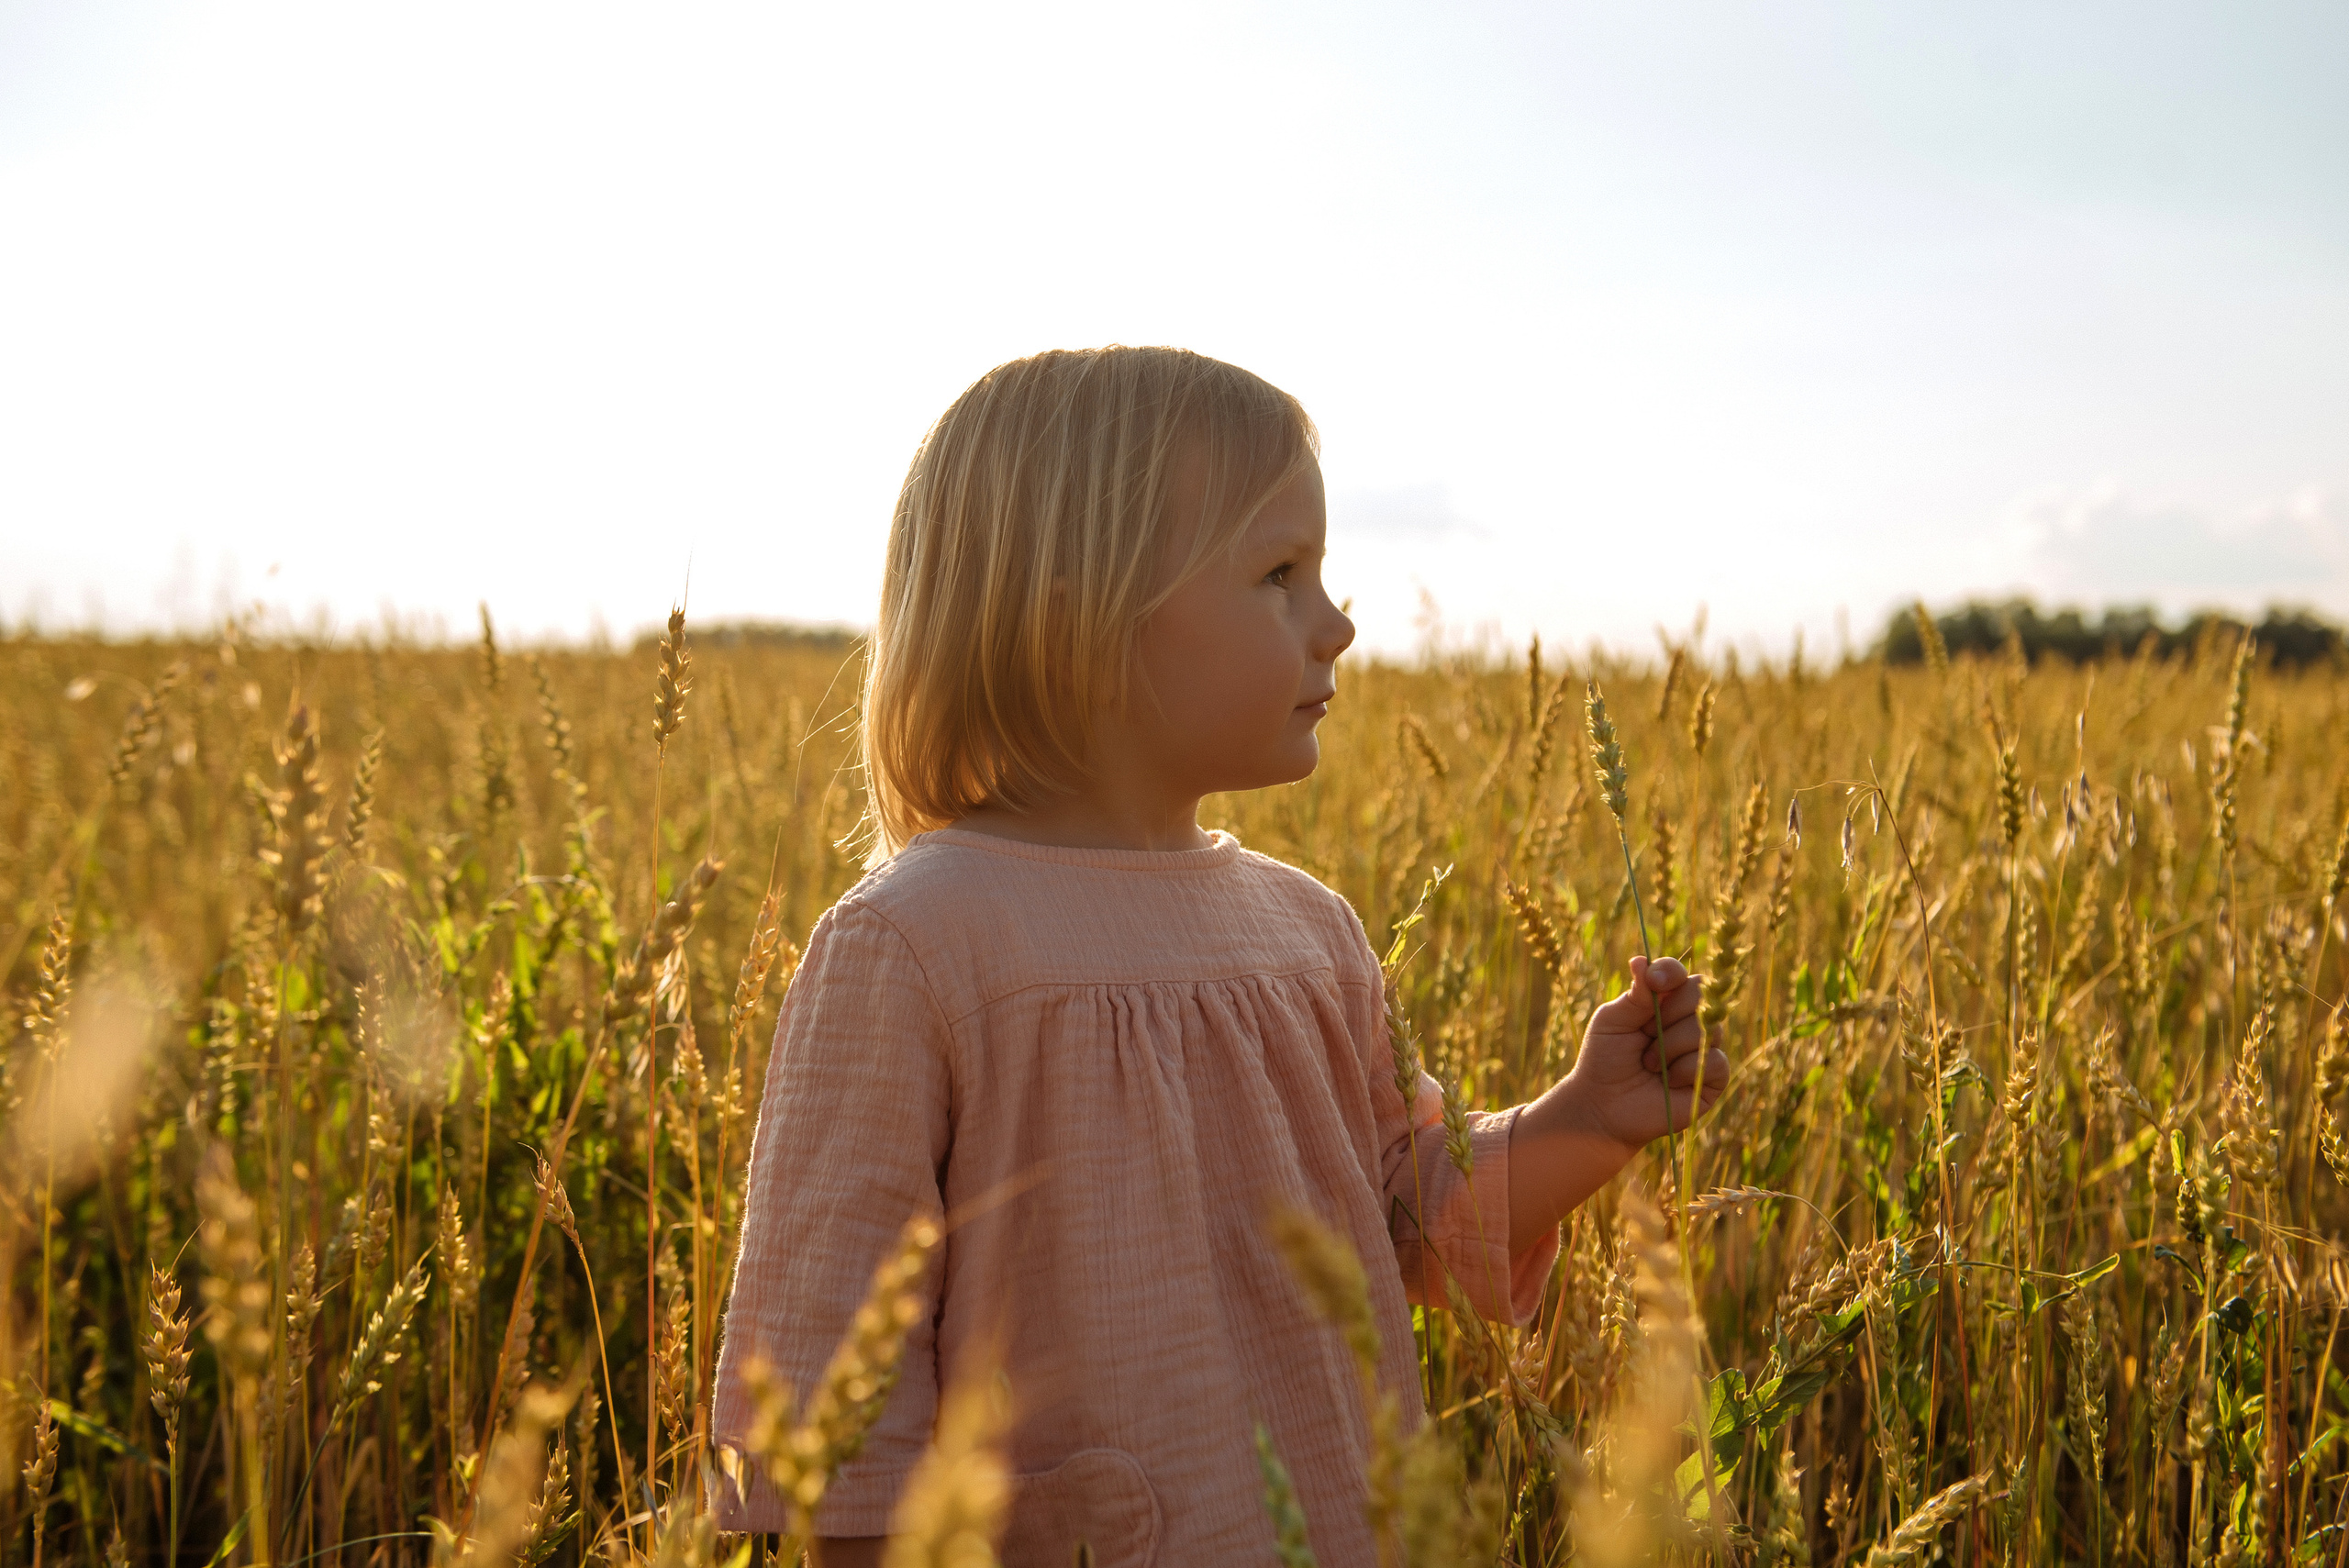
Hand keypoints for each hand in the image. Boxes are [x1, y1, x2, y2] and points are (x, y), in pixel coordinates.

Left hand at [1560, 956, 1728, 1151]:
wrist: (1603, 1107)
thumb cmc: (1604, 1060)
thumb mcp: (1613, 1021)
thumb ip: (1634, 994)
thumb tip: (1641, 960)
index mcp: (1664, 1002)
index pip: (1681, 974)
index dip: (1672, 973)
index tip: (1655, 981)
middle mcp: (1689, 1021)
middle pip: (1702, 994)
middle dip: (1669, 1015)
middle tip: (1644, 1035)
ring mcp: (1703, 1049)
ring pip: (1706, 1029)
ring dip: (1670, 1047)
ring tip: (1649, 1064)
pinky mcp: (1712, 1080)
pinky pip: (1714, 1061)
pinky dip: (1685, 1070)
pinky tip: (1668, 1082)